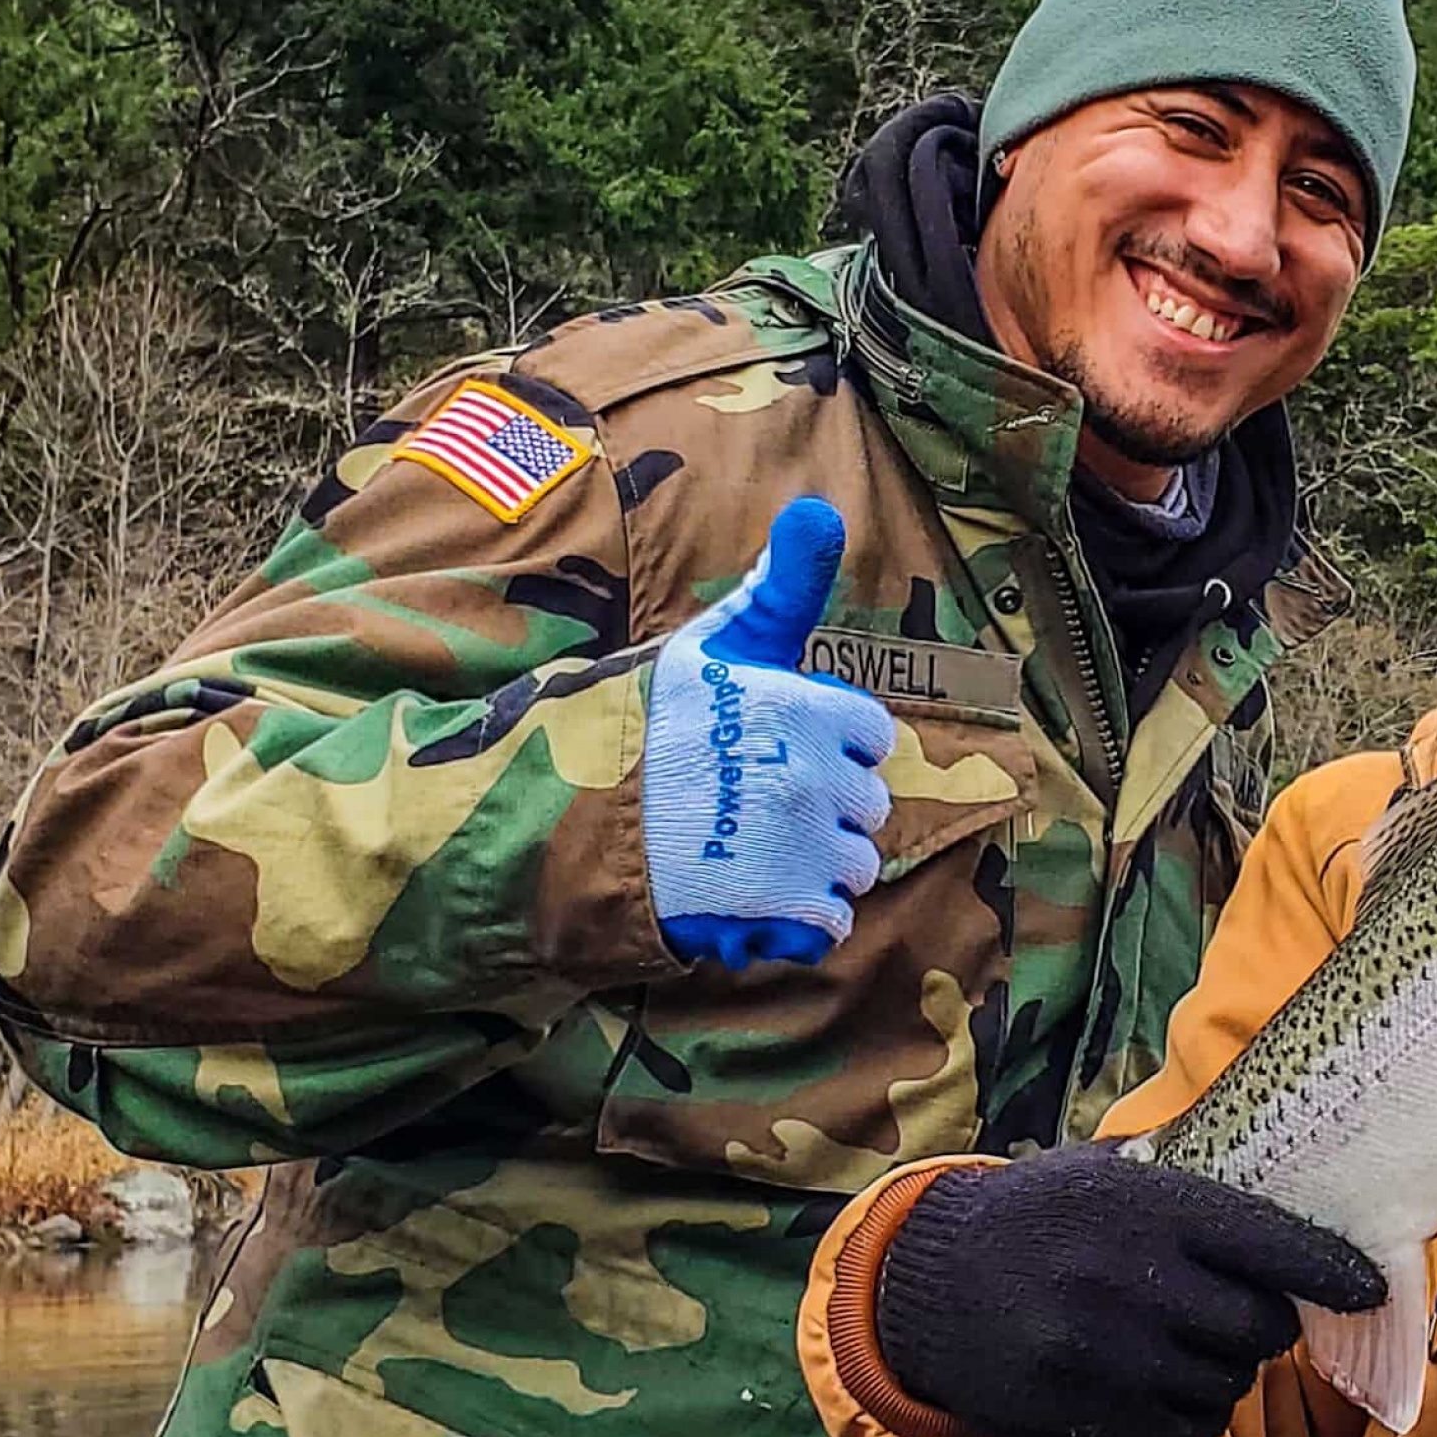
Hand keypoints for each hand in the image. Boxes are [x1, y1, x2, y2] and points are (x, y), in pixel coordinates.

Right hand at [645, 497, 900, 969]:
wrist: (563, 816)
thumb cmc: (639, 726)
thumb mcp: (708, 646)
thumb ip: (777, 590)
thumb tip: (819, 511)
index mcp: (803, 707)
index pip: (873, 735)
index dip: (831, 747)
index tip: (781, 752)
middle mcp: (812, 773)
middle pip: (867, 806)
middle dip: (823, 810)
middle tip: (754, 808)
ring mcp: (799, 845)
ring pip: (854, 866)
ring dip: (813, 868)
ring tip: (749, 855)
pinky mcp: (779, 909)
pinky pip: (831, 924)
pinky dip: (797, 923)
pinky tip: (751, 900)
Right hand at [874, 1146, 1386, 1436]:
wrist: (924, 1282)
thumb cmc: (1033, 1216)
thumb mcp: (1103, 1171)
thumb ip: (1187, 1183)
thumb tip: (1287, 1192)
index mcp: (1146, 1204)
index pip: (1270, 1243)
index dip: (1330, 1271)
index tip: (1367, 1287)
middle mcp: (1131, 1279)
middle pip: (1257, 1329)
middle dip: (1265, 1327)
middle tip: (1245, 1315)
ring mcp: (1105, 1352)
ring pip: (1224, 1387)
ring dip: (1223, 1373)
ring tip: (1187, 1347)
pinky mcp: (1082, 1409)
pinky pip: (1180, 1432)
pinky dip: (1187, 1416)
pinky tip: (1159, 1384)